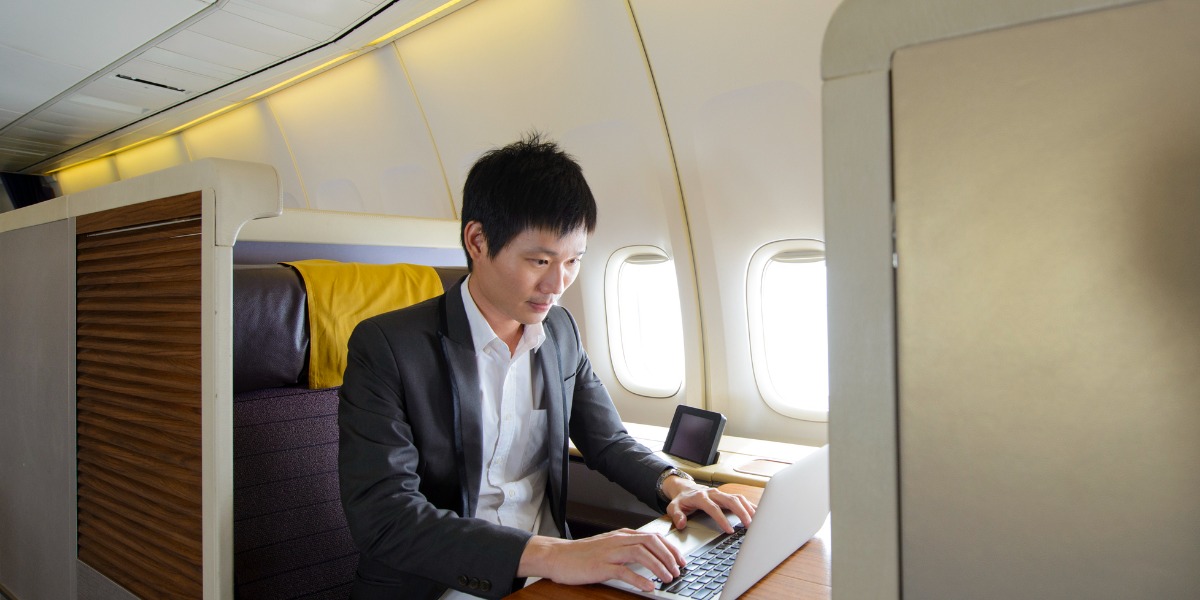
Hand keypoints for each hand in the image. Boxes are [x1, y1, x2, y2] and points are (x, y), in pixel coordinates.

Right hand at [518, 529, 685, 591]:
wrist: (557, 556)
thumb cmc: (582, 555)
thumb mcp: (609, 546)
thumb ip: (627, 549)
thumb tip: (649, 558)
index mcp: (622, 535)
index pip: (653, 537)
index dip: (670, 548)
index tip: (681, 560)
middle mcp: (618, 540)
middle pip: (651, 542)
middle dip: (668, 556)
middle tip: (678, 570)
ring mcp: (609, 552)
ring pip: (641, 554)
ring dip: (658, 566)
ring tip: (668, 578)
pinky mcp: (601, 566)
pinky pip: (624, 571)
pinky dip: (639, 579)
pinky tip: (649, 586)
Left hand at [663, 479, 756, 532]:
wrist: (684, 489)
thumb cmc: (681, 500)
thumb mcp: (673, 507)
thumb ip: (676, 515)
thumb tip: (681, 524)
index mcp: (701, 497)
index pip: (713, 508)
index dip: (722, 519)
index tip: (729, 530)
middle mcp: (713, 493)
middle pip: (730, 500)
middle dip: (741, 512)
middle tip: (749, 524)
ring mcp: (721, 493)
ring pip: (738, 498)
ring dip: (748, 508)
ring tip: (758, 520)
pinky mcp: (726, 495)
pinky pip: (740, 499)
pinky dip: (749, 505)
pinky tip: (758, 513)